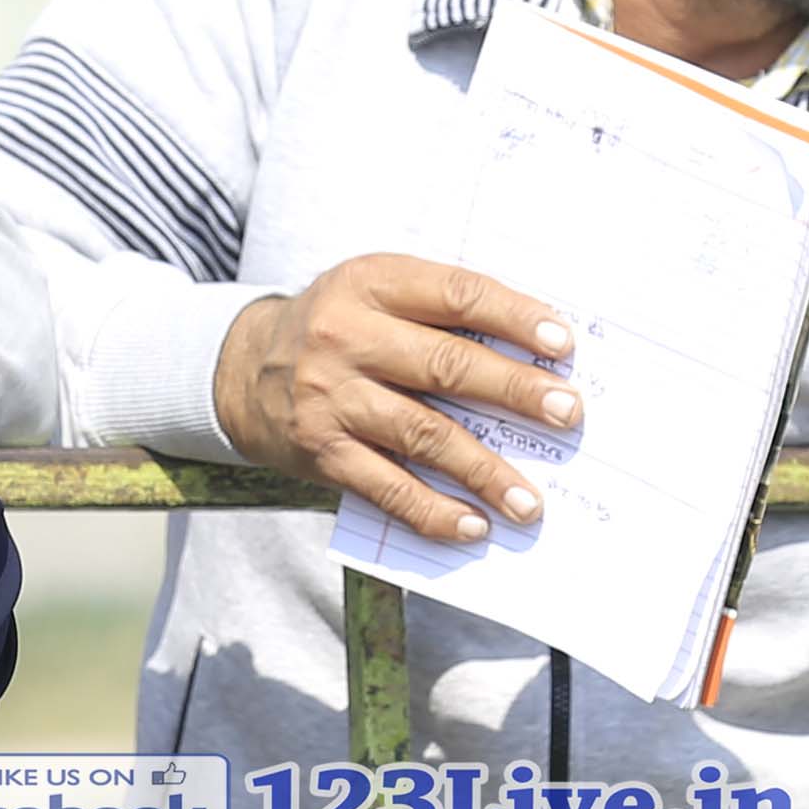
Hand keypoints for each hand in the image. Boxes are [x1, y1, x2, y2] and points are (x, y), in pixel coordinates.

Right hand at [213, 255, 580, 546]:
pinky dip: (433, 511)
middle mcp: (347, 337)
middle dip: (515, 391)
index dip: (513, 317)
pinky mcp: (322, 451)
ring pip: (423, 435)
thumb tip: (535, 353)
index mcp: (372, 283)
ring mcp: (332, 397)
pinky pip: (386, 487)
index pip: (456, 294)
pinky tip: (472, 525)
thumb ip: (441, 309)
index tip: (562, 344)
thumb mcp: (377, 293)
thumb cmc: (339, 328)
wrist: (242, 369)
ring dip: (485, 471)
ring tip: (531, 500)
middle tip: (567, 413)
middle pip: (446, 366)